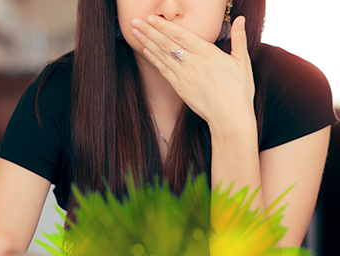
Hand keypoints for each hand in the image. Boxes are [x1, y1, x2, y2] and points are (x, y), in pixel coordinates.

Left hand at [130, 15, 255, 135]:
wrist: (229, 117)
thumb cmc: (238, 91)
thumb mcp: (242, 63)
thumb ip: (239, 39)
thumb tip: (241, 19)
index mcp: (208, 53)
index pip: (181, 34)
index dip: (164, 25)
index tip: (151, 17)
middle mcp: (193, 63)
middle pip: (167, 43)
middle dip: (149, 30)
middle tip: (134, 20)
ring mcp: (184, 77)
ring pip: (162, 56)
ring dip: (147, 42)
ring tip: (134, 32)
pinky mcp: (180, 89)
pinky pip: (164, 71)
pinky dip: (154, 60)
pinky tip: (146, 51)